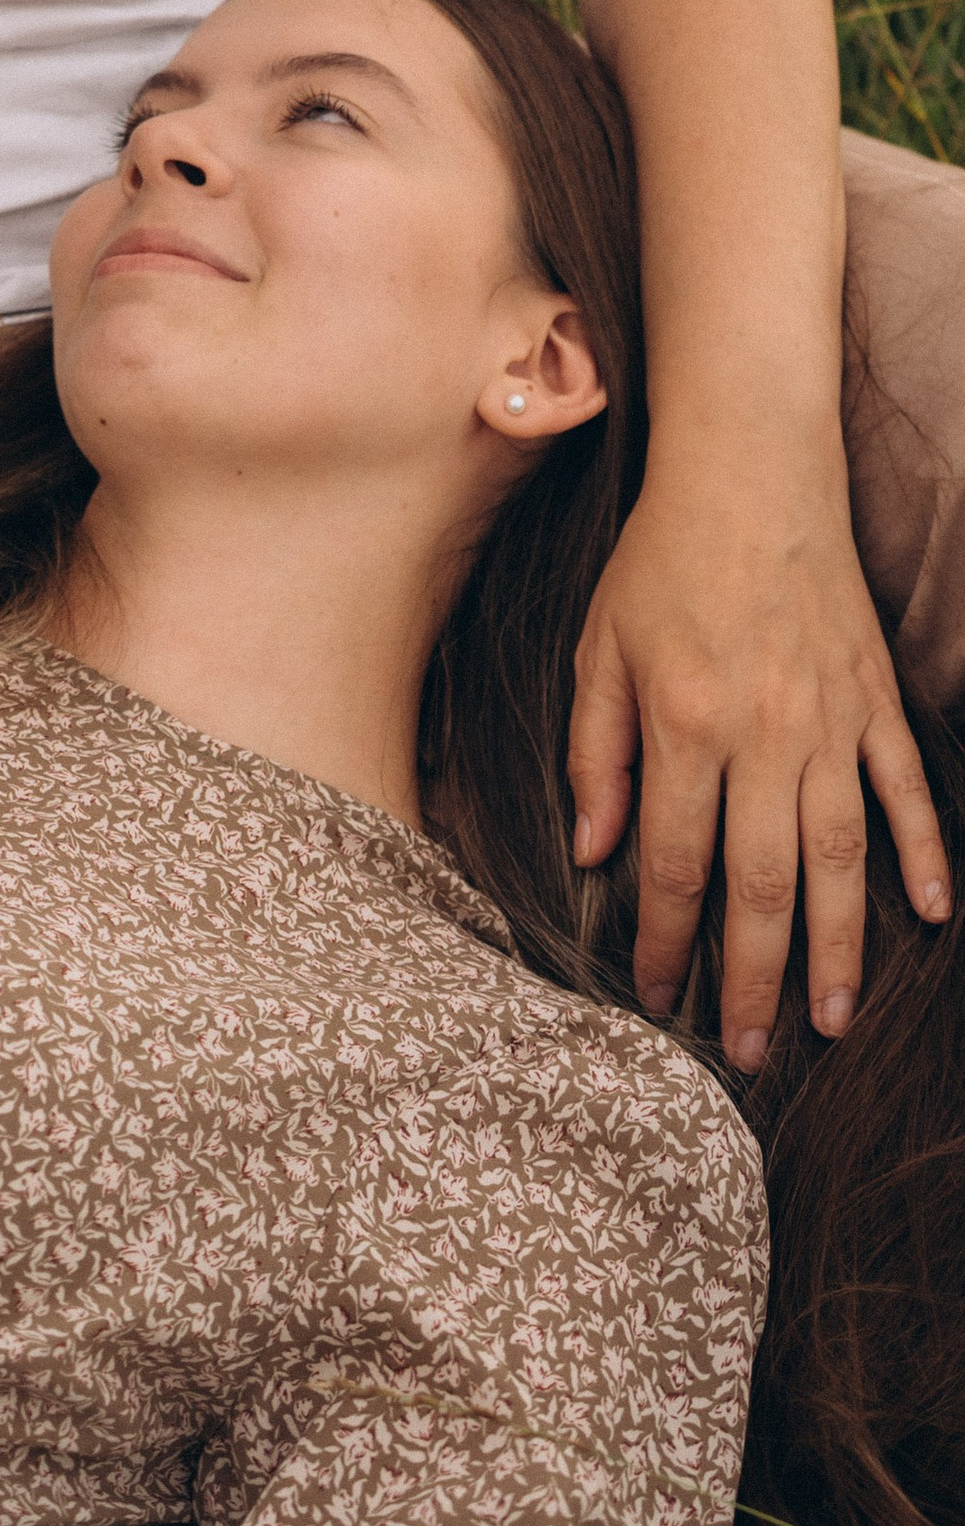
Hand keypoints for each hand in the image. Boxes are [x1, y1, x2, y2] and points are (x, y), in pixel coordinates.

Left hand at [569, 446, 951, 1069]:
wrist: (749, 475)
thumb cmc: (660, 562)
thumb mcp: (600, 650)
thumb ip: (596, 755)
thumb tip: (594, 852)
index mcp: (686, 725)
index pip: (675, 864)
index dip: (667, 942)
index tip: (658, 998)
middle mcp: (765, 735)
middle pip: (762, 883)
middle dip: (754, 977)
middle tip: (752, 1050)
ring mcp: (831, 721)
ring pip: (841, 857)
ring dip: (840, 946)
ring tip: (833, 1020)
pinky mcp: (876, 700)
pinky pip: (905, 790)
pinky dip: (925, 853)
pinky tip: (934, 914)